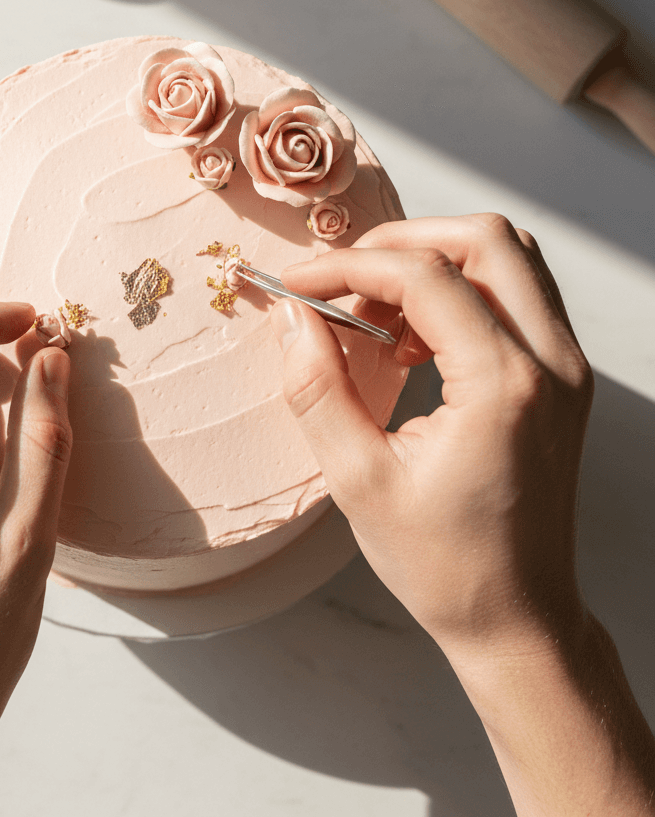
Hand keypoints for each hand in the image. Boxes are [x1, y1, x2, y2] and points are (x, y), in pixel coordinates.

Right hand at [273, 214, 653, 814]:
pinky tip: (408, 342)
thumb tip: (291, 318)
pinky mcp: (561, 380)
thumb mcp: (358, 480)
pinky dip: (457, 295)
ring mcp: (566, 369)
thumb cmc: (444, 564)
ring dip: (433, 264)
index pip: (424, 278)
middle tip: (342, 279)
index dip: (348, 267)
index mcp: (503, 386)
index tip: (298, 283)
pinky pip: (514, 298)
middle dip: (401, 243)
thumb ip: (316, 388)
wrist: (517, 616)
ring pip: (508, 259)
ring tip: (373, 313)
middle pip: (486, 239)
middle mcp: (551, 364)